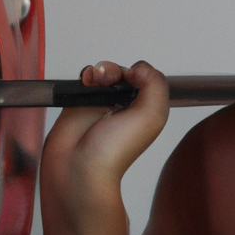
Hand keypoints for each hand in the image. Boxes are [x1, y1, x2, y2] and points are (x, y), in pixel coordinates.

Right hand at [42, 60, 169, 194]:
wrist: (78, 167)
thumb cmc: (115, 150)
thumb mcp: (151, 116)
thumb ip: (156, 85)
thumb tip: (140, 67)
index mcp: (147, 110)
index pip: (148, 78)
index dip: (140, 73)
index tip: (132, 79)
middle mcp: (127, 106)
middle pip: (125, 72)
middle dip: (117, 70)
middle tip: (109, 80)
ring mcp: (103, 104)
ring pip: (105, 72)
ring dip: (101, 70)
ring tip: (94, 82)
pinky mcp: (82, 103)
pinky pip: (86, 79)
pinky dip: (86, 75)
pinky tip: (85, 84)